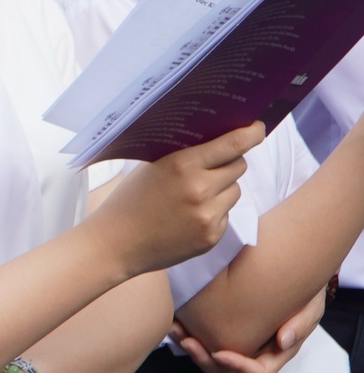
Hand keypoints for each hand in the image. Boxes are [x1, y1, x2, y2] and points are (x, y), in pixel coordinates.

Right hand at [90, 124, 260, 278]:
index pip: (234, 144)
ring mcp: (207, 216)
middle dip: (229, 163)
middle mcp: (200, 189)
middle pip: (239, 165)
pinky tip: (187, 218)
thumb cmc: (130, 201)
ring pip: (235, 191)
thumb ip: (186, 156)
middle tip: (211, 167)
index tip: (258, 128)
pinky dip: (213, 213)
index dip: (252, 133)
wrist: (114, 244)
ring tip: (191, 197)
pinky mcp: (211, 237)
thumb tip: (222, 143)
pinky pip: (225, 215)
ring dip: (221, 190)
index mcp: (182, 165)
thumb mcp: (152, 168)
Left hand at [173, 288, 326, 372]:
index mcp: (275, 354)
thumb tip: (283, 342)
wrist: (291, 275)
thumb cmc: (304, 293)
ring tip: (175, 328)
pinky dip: (186, 332)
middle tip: (187, 340)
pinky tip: (175, 318)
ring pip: (208, 359)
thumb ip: (301, 324)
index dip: (238, 367)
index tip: (219, 353)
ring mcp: (236, 343)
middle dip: (204, 360)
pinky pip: (201, 339)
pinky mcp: (220, 330)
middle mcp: (253, 354)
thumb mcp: (311, 305)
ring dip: (189, 347)